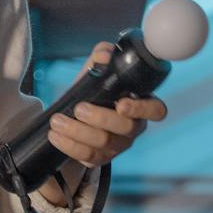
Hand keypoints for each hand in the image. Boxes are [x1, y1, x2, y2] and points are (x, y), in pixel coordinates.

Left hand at [38, 40, 167, 206]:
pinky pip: (88, 156)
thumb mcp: (94, 74)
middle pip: (126, 128)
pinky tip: (55, 135)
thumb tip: (104, 54)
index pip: (156, 110)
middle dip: (100, 118)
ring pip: (105, 143)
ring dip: (78, 131)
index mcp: (140, 104)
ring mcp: (119, 145)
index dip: (142, 109)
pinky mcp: (102, 158)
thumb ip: (100, 59)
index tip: (121, 104)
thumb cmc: (92, 94)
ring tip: (58, 121)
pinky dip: (69, 146)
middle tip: (79, 108)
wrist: (74, 117)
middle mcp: (133, 127)